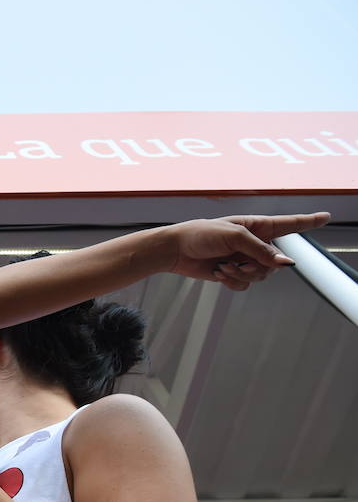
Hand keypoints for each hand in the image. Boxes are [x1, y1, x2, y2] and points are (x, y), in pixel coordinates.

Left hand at [163, 212, 328, 290]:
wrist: (176, 251)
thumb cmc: (201, 234)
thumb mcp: (235, 237)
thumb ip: (261, 251)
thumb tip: (286, 264)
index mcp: (258, 226)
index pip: (290, 224)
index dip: (308, 221)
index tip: (325, 217)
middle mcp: (254, 243)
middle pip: (274, 263)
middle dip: (256, 266)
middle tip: (233, 261)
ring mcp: (244, 259)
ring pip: (260, 276)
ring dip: (240, 274)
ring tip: (222, 266)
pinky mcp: (232, 273)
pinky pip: (245, 285)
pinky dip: (232, 282)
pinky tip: (218, 273)